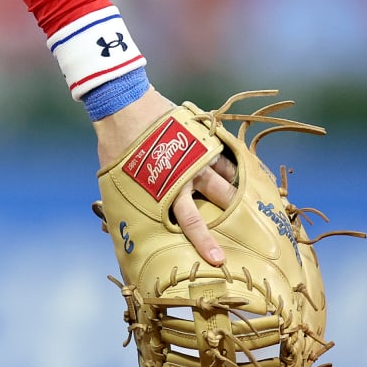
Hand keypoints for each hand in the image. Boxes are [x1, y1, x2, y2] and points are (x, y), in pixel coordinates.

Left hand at [92, 85, 237, 264]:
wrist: (123, 105)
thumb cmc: (115, 145)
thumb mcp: (117, 181)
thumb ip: (130, 202)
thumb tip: (122, 226)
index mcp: (168, 189)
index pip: (191, 223)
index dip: (205, 243)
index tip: (219, 260)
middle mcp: (189, 174)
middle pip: (221, 200)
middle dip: (235, 215)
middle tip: (252, 231)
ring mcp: (199, 153)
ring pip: (227, 177)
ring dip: (236, 190)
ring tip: (248, 203)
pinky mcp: (202, 135)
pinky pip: (223, 155)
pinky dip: (230, 166)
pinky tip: (236, 174)